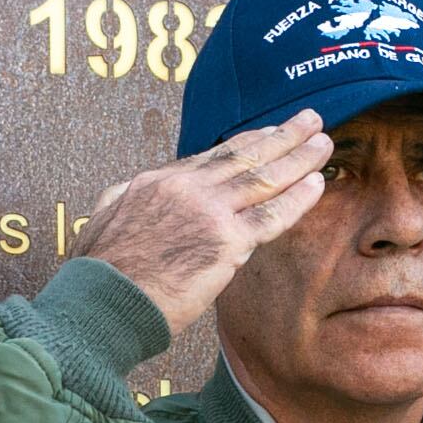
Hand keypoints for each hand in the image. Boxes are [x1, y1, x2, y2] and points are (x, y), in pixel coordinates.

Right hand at [72, 110, 331, 333]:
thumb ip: (124, 203)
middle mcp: (184, 187)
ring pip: (263, 178)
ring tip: (323, 142)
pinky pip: (271, 216)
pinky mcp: (224, 242)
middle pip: (243, 155)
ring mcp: (207, 211)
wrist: (102, 302)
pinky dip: (297, 198)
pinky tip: (317, 184)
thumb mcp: (103, 221)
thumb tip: (128, 195)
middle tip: (310, 120)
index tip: (269, 133)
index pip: (211, 157)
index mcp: (156, 182)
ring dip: (299, 157)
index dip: (247, 143)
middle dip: (281, 135)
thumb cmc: (99, 276)